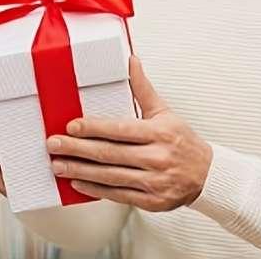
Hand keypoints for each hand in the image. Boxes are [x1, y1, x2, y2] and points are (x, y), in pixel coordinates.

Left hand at [45, 56, 212, 211]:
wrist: (207, 175)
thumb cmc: (182, 140)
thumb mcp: (164, 111)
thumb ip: (143, 88)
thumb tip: (131, 60)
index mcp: (158, 133)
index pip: (120, 129)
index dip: (93, 128)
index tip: (71, 126)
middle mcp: (156, 158)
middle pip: (110, 154)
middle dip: (77, 150)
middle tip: (53, 145)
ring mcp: (153, 182)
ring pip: (110, 176)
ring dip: (80, 171)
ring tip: (58, 165)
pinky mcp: (151, 201)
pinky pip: (118, 195)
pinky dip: (95, 190)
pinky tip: (77, 182)